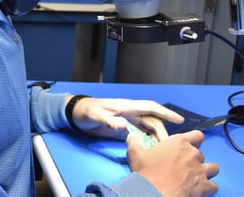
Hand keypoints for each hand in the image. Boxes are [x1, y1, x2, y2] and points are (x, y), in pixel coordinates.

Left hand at [70, 97, 184, 139]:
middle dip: (162, 132)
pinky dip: (148, 140)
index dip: (166, 113)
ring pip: (148, 128)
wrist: (76, 115)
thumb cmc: (86, 111)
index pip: (150, 108)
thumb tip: (124, 126)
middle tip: (169, 146)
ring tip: (163, 149)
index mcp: (126, 106)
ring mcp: (128, 120)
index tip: (179, 120)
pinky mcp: (124, 128)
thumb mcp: (96, 116)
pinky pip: (140, 133)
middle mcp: (130, 113)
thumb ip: (109, 121)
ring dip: (156, 137)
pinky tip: (152, 149)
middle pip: (152, 121)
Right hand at [127, 130, 218, 196]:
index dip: (193, 140)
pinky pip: (214, 185)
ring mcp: (201, 171)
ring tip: (196, 176)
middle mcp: (193, 154)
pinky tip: (199, 189)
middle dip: (194, 158)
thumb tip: (133, 136)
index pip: (197, 135)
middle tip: (183, 165)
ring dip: (206, 171)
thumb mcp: (135, 153)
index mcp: (178, 142)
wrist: (154, 193)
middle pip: (201, 153)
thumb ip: (135, 141)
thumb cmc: (146, 172)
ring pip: (213, 168)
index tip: (188, 145)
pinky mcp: (205, 187)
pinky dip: (208, 187)